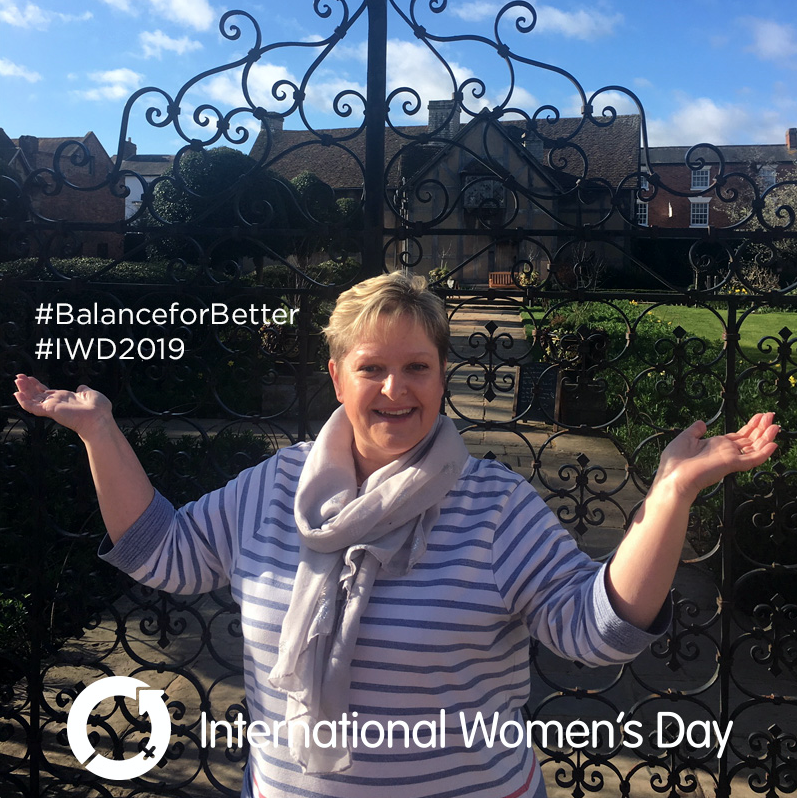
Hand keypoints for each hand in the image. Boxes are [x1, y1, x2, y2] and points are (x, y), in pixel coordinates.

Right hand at [13, 374, 113, 440]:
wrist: (99, 419)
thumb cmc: (99, 410)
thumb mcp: (91, 394)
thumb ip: (84, 390)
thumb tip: (81, 386)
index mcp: (66, 399)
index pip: (48, 392)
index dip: (39, 386)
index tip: (31, 379)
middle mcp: (58, 403)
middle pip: (38, 394)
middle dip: (28, 386)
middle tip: (19, 377)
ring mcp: (53, 407)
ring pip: (33, 399)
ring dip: (24, 390)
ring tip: (17, 381)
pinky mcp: (50, 411)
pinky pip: (33, 407)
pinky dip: (24, 401)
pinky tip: (18, 395)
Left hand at [654, 413, 778, 500]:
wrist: (673, 477)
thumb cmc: (675, 461)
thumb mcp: (685, 438)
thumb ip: (695, 430)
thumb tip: (702, 422)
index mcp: (715, 445)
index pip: (738, 436)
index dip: (749, 426)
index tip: (759, 416)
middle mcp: (725, 451)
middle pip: (749, 439)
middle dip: (760, 427)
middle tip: (771, 415)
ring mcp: (730, 458)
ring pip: (754, 447)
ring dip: (766, 436)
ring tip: (776, 425)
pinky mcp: (732, 464)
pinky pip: (752, 459)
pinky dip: (764, 452)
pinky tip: (773, 444)